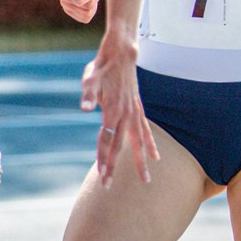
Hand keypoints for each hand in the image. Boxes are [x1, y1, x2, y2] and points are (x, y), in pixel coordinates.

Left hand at [80, 36, 157, 186]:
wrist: (122, 54)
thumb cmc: (101, 68)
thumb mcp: (89, 79)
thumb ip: (88, 94)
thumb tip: (84, 108)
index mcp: (112, 111)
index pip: (106, 141)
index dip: (103, 159)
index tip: (102, 175)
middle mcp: (125, 115)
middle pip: (120, 147)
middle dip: (114, 167)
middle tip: (108, 186)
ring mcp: (134, 113)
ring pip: (138, 143)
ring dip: (141, 162)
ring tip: (146, 181)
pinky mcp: (138, 110)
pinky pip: (146, 132)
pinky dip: (150, 145)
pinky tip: (156, 157)